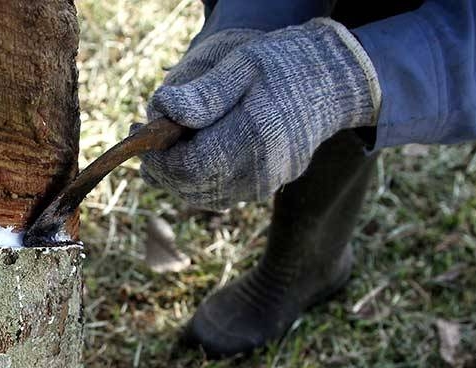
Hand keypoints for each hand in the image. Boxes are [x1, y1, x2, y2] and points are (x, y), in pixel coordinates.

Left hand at [140, 19, 380, 209]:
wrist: (334, 82)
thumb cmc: (285, 65)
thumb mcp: (242, 64)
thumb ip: (203, 93)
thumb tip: (162, 110)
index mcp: (253, 138)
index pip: (187, 168)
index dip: (157, 157)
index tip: (141, 134)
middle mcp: (259, 172)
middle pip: (190, 188)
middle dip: (161, 167)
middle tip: (144, 138)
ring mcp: (264, 184)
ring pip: (202, 196)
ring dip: (176, 176)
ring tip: (161, 146)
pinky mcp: (266, 188)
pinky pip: (220, 194)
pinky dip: (198, 180)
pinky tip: (190, 153)